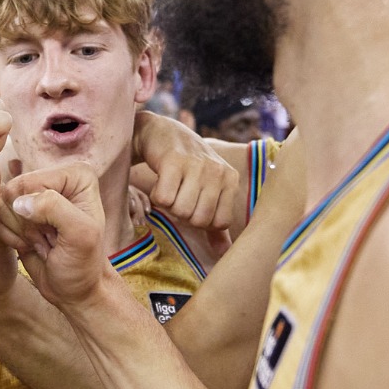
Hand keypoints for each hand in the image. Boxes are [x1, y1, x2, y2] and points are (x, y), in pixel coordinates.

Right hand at [2, 163, 109, 307]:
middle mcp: (54, 178)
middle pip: (13, 190)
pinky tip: (29, 245)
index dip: (36, 212)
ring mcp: (34, 194)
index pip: (31, 181)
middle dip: (26, 222)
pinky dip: (8, 236)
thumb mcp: (80, 236)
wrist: (73, 290)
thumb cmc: (83, 265)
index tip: (56, 233)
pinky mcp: (18, 210)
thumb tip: (19, 201)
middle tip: (48, 239)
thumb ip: (54, 209)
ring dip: (17, 230)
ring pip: (1, 203)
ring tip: (41, 242)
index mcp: (76, 175)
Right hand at [132, 112, 240, 229]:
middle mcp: (218, 171)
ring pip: (181, 211)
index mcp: (230, 179)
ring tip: (170, 187)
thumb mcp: (207, 191)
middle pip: (199, 219)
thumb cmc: (185, 167)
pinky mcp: (173, 161)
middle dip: (182, 215)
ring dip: (169, 205)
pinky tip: (160, 181)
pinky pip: (164, 199)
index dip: (201, 221)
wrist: (160, 133)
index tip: (193, 204)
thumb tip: (225, 254)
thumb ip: (216, 225)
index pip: (220, 223)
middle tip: (178, 196)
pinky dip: (157, 196)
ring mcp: (197, 165)